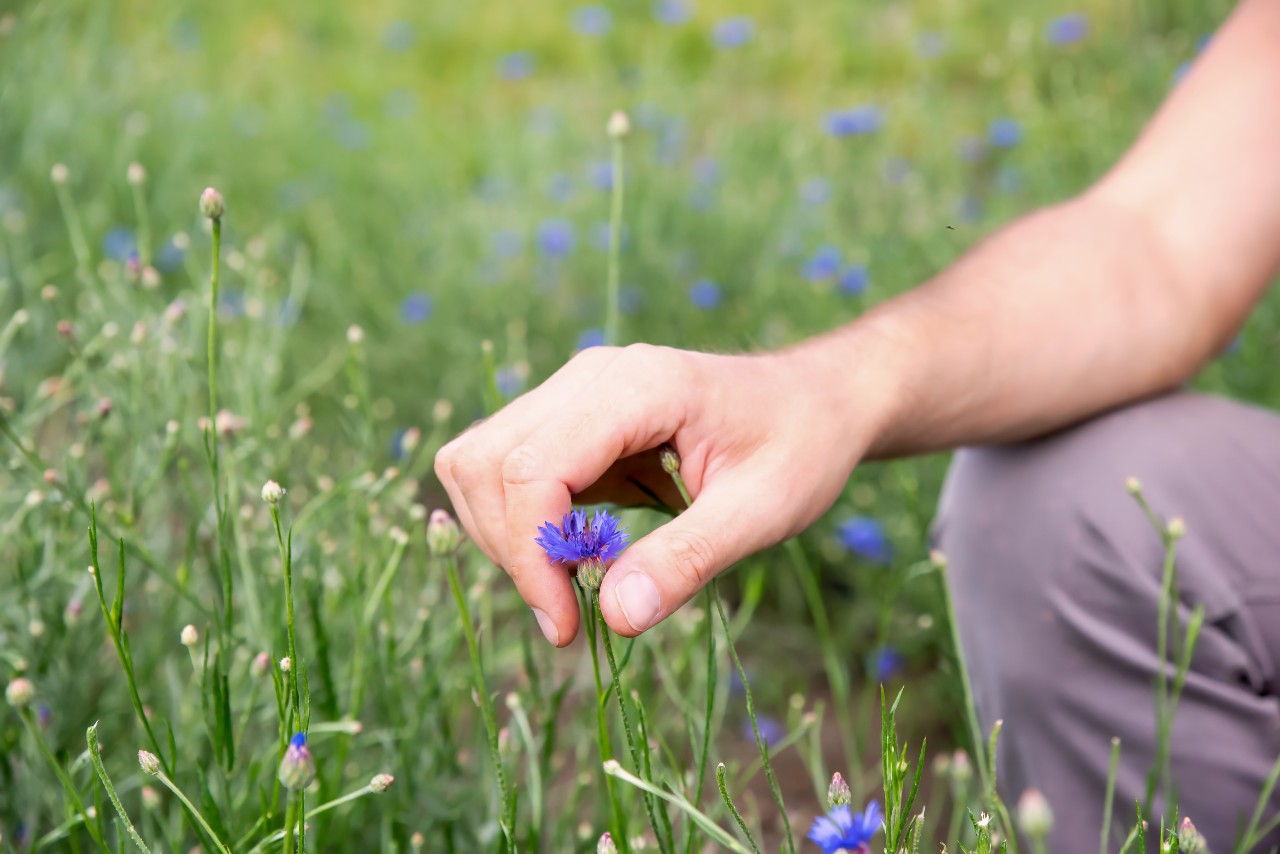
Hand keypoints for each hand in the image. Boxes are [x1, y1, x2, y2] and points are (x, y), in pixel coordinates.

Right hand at [434, 342, 875, 644]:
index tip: (565, 624)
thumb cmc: (800, 446)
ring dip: (508, 537)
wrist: (816, 400)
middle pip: (489, 464)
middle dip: (514, 550)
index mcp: (639, 386)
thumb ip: (688, 560)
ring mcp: (572, 393)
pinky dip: (520, 522)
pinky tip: (576, 554)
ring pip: (479, 463)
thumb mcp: (763, 510)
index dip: (533, 554)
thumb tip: (614, 618)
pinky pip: (505, 469)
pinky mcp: (568, 419)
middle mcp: (589, 378)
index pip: (533, 467)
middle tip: (569, 613)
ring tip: (575, 583)